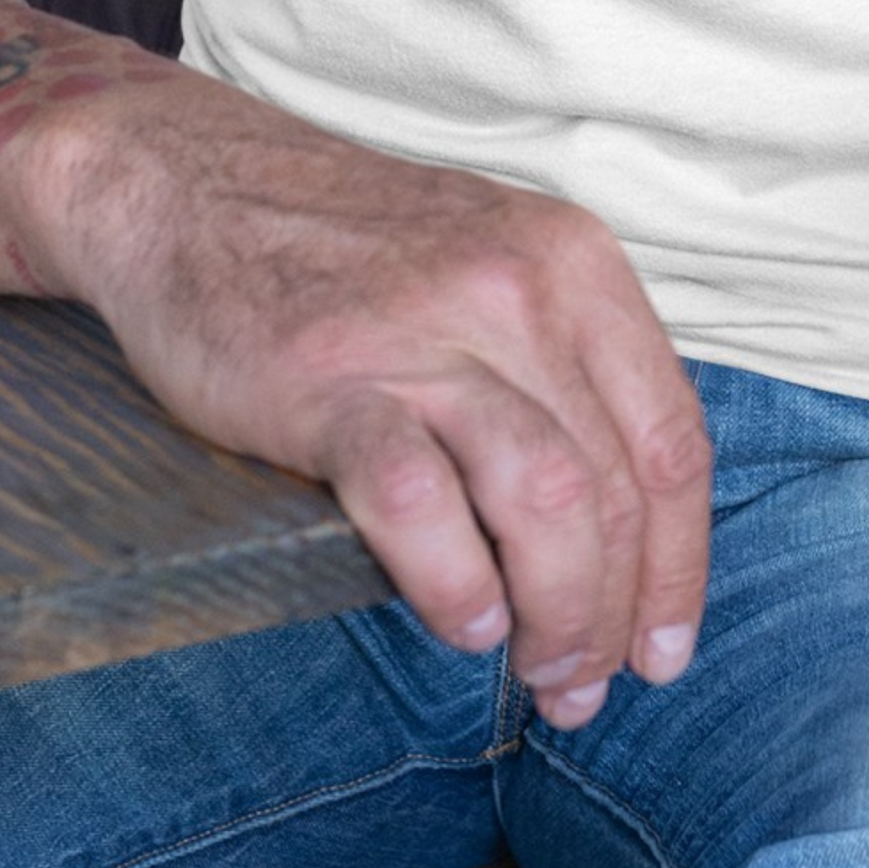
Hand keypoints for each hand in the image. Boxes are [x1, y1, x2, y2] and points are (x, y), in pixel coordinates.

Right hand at [7, 68, 710, 728]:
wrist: (187, 181)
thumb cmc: (344, 248)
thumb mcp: (490, 266)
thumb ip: (560, 369)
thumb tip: (619, 534)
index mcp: (574, 264)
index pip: (670, 441)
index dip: (681, 566)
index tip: (662, 650)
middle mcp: (517, 289)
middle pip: (618, 488)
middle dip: (615, 615)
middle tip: (582, 686)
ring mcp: (422, 332)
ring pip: (548, 498)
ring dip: (558, 613)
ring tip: (536, 671)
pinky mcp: (326, 381)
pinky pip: (420, 502)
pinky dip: (457, 583)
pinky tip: (462, 622)